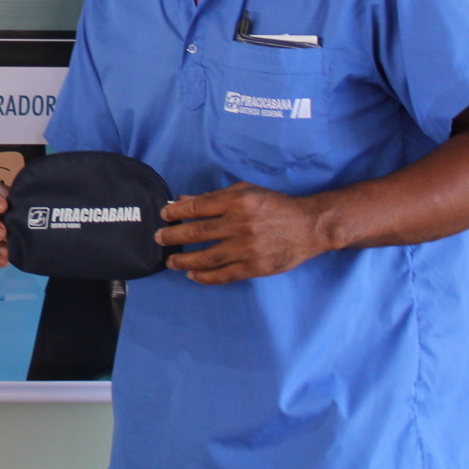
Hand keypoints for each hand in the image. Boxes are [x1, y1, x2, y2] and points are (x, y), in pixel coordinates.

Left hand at [154, 183, 330, 283]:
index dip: (176, 212)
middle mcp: (240, 224)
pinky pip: (224, 275)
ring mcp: (248, 247)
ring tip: (171, 261)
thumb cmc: (275, 205)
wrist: (309, 226)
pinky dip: (206, 276)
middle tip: (159, 239)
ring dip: (184, 260)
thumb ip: (214, 197)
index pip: (197, 207)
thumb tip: (183, 201)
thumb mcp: (246, 192)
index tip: (164, 216)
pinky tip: (193, 275)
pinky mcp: (255, 266)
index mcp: (237, 202)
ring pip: (207, 257)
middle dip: (174, 236)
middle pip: (197, 232)